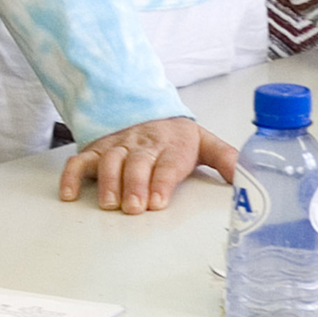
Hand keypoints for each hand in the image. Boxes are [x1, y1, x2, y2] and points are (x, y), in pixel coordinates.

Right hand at [58, 116, 235, 214]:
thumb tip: (248, 176)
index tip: (157, 201)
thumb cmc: (177, 136)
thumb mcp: (205, 142)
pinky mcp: (96, 149)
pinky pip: (79, 160)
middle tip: (134, 208)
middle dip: (135, 184)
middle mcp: (143, 144)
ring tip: (109, 204)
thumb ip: (226, 159)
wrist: (148, 109)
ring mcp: (118, 146)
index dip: (162, 181)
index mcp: (172, 144)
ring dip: (108, 181)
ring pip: (109, 160)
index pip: (167, 163)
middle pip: (138, 162)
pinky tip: (69, 194)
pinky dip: (71, 176)